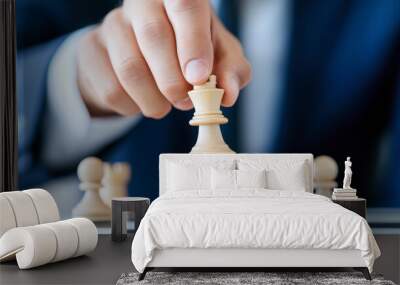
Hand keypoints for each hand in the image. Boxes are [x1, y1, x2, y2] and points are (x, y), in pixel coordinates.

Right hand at [77, 0, 250, 117]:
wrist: (142, 53)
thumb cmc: (187, 50)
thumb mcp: (218, 55)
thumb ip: (230, 69)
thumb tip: (228, 94)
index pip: (185, 5)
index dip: (193, 43)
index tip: (199, 77)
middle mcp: (141, 3)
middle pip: (154, 37)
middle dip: (174, 81)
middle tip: (186, 101)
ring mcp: (112, 24)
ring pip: (130, 68)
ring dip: (155, 100)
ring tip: (168, 104)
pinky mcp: (92, 50)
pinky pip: (112, 89)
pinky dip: (134, 107)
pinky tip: (144, 100)